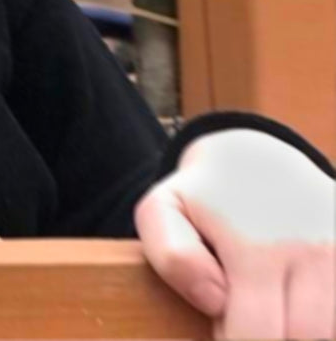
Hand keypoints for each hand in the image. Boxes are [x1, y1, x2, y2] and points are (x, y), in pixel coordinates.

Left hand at [135, 129, 335, 339]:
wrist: (257, 159)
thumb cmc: (203, 197)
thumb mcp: (162, 211)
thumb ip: (173, 258)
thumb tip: (216, 300)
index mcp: (257, 248)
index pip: (256, 336)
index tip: (223, 326)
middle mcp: (314, 253)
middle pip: (303, 339)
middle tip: (248, 320)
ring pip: (331, 331)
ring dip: (304, 332)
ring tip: (274, 310)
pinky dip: (325, 320)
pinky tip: (300, 303)